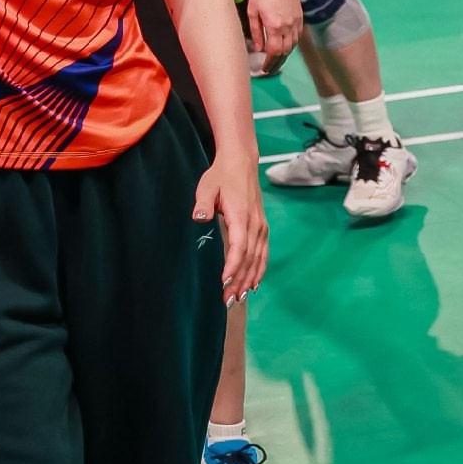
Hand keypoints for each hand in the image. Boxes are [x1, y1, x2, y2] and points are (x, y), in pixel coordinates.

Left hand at [193, 152, 267, 302]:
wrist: (241, 163)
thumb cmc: (221, 176)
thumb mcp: (207, 186)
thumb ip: (203, 204)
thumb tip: (199, 217)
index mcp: (241, 216)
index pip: (239, 247)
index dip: (233, 266)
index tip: (224, 281)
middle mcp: (255, 225)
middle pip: (250, 259)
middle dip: (240, 281)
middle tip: (229, 300)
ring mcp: (261, 227)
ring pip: (258, 259)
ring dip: (250, 280)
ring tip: (240, 298)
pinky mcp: (262, 228)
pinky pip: (263, 254)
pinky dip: (259, 270)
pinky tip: (254, 284)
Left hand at [248, 0, 300, 74]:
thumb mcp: (252, 11)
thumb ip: (255, 32)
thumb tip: (258, 48)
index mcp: (274, 26)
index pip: (274, 51)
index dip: (270, 62)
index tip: (265, 68)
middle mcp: (288, 26)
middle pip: (285, 51)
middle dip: (278, 62)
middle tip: (271, 68)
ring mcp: (296, 21)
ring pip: (293, 44)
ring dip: (285, 54)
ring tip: (277, 59)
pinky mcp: (300, 16)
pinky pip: (298, 35)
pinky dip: (292, 43)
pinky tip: (286, 45)